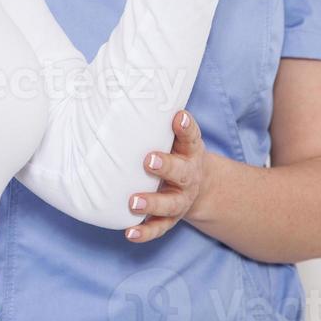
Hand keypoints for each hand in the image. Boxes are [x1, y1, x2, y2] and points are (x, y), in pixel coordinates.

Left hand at [125, 109, 208, 241]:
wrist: (199, 186)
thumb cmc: (176, 152)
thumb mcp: (174, 136)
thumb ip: (157, 120)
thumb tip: (122, 88)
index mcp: (190, 151)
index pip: (191, 136)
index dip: (185, 127)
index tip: (178, 116)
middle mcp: (189, 176)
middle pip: (182, 173)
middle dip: (166, 167)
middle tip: (148, 160)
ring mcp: (180, 200)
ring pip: (170, 204)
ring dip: (152, 203)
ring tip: (132, 202)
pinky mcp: (170, 219)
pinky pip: (159, 228)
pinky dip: (145, 232)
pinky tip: (129, 233)